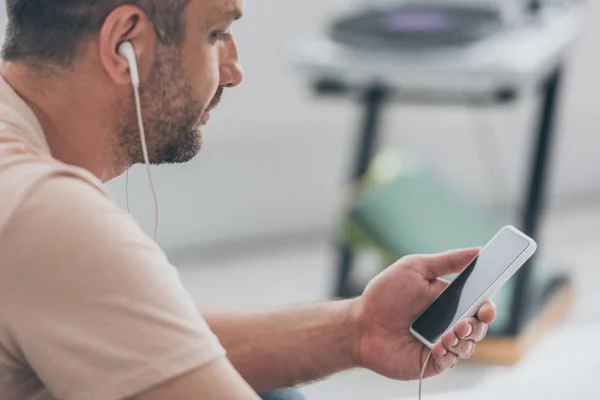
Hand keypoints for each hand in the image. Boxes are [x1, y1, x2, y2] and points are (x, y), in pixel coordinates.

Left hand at [352, 248, 495, 380]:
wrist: (361, 323)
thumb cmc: (385, 294)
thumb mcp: (415, 268)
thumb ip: (447, 261)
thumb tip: (479, 251)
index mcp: (450, 300)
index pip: (479, 304)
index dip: (488, 306)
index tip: (488, 306)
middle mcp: (449, 322)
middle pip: (478, 327)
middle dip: (478, 325)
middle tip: (466, 321)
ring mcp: (442, 343)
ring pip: (468, 345)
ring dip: (464, 339)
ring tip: (450, 332)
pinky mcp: (432, 362)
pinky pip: (450, 360)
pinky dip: (448, 353)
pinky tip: (437, 345)